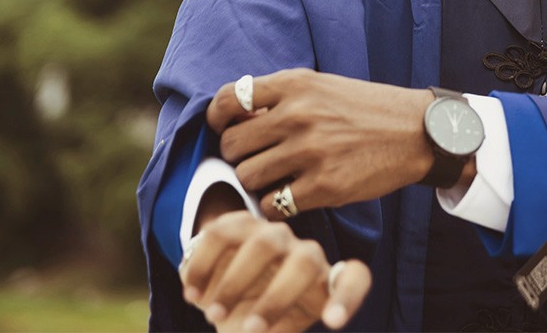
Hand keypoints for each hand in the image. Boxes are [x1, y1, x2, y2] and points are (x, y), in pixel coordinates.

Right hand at [180, 210, 369, 331]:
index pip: (354, 279)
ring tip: (213, 316)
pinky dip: (205, 265)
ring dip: (236, 282)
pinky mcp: (237, 223)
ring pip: (264, 242)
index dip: (348, 298)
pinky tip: (192, 293)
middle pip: (306, 259)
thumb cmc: (259, 320)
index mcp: (321, 284)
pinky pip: (223, 233)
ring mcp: (271, 234)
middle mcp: (302, 253)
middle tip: (249, 330)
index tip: (332, 321)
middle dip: (277, 298)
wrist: (226, 289)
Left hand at [206, 69, 438, 216]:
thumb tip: (235, 118)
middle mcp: (298, 114)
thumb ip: (281, 97)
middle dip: (240, 156)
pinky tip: (292, 195)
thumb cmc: (365, 108)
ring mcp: (310, 151)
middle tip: (259, 159)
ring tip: (276, 178)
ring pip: (247, 177)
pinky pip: (272, 205)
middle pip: (232, 145)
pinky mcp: (323, 186)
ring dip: (256, 182)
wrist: (415, 131)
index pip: (229, 99)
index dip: (218, 118)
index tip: (225, 128)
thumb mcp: (322, 86)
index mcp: (295, 84)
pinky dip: (275, 205)